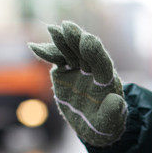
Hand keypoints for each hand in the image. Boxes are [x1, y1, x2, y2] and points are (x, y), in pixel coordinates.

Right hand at [29, 22, 126, 146]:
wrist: (93, 125)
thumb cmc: (105, 124)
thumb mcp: (110, 122)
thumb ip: (113, 112)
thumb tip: (116, 100)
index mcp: (107, 80)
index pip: (102, 63)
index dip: (95, 51)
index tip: (87, 39)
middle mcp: (94, 70)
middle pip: (85, 52)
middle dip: (77, 39)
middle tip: (67, 27)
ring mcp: (79, 69)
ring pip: (71, 52)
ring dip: (62, 41)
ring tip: (52, 30)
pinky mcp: (65, 71)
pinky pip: (56, 59)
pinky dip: (47, 53)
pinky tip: (34, 47)